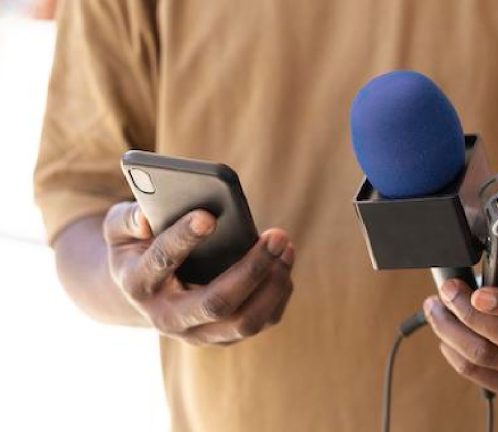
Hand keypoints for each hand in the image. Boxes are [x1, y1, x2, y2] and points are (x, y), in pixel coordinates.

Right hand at [103, 201, 293, 345]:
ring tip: (285, 246)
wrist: (145, 289)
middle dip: (252, 268)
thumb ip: (127, 218)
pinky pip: (261, 321)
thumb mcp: (119, 228)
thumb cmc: (137, 246)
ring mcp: (197, 333)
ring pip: (245, 321)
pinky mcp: (224, 336)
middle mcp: (167, 318)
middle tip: (277, 235)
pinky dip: (279, 292)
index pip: (162, 262)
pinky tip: (285, 261)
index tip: (209, 215)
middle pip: (216, 303)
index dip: (183, 238)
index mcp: (138, 284)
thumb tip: (146, 218)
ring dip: (273, 283)